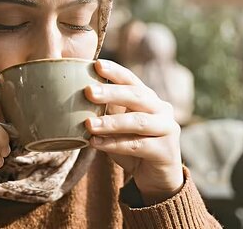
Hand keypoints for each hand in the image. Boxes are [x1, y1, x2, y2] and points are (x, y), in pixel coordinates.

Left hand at [84, 60, 182, 203]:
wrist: (158, 177)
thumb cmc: (134, 146)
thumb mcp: (119, 127)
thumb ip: (107, 113)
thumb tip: (75, 100)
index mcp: (149, 99)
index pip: (132, 80)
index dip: (116, 72)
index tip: (97, 64)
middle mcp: (162, 110)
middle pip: (137, 96)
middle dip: (112, 93)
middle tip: (88, 91)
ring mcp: (167, 129)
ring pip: (137, 121)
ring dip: (110, 122)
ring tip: (88, 124)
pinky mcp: (165, 151)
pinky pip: (136, 145)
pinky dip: (114, 144)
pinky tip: (95, 143)